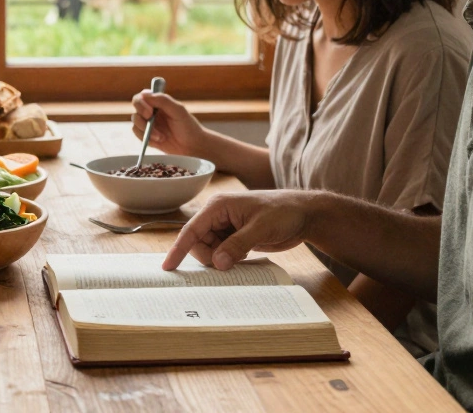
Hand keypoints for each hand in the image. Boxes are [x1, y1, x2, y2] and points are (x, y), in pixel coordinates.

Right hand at [131, 90, 207, 155]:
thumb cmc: (188, 126)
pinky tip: (160, 140)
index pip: (141, 97)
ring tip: (161, 136)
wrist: (193, 146)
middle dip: (141, 118)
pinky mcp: (147, 137)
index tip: (150, 112)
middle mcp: (151, 112)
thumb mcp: (178, 110)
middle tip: (150, 122)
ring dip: (146, 130)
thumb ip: (163, 100)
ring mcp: (148, 125)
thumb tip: (145, 94)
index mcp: (158, 102)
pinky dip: (147, 138)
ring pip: (135, 124)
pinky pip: (138, 136)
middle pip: (135, 110)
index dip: (141, 103)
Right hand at [162, 190, 315, 270]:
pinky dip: (228, 260)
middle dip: (209, 257)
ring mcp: (226, 227)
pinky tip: (243, 258)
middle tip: (230, 263)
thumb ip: (237, 245)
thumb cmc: (284, 212)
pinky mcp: (235, 237)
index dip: (178, 249)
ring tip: (242, 257)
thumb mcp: (260, 228)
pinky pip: (222, 253)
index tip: (168, 267)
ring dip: (220, 260)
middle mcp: (218, 216)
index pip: (191, 230)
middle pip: (198, 243)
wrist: (304, 215)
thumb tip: (217, 263)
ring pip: (209, 250)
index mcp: (218, 206)